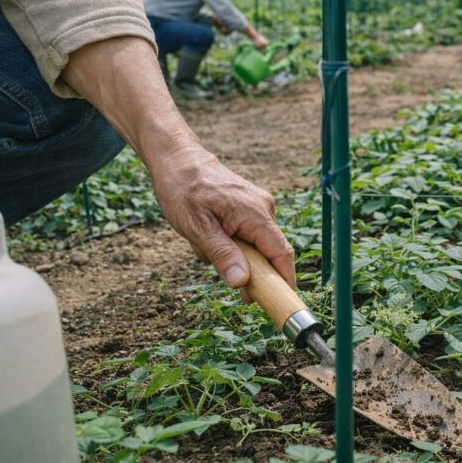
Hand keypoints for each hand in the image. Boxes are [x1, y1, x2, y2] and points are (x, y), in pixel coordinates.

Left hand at [63, 37, 295, 289]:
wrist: (177, 158)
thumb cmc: (183, 189)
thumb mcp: (197, 228)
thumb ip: (223, 256)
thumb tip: (243, 283)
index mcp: (255, 213)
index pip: (281, 254)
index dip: (285, 281)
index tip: (282, 304)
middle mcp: (264, 208)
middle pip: (269, 254)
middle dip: (246, 269)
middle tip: (219, 272)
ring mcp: (258, 206)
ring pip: (255, 246)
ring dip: (232, 254)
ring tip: (202, 242)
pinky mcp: (250, 207)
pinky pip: (247, 235)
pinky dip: (229, 241)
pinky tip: (208, 233)